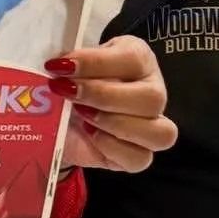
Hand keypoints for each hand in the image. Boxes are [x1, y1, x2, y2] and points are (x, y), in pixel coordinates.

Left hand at [45, 37, 177, 173]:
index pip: (133, 59)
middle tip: (69, 91)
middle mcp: (153, 90)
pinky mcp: (139, 156)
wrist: (58, 115)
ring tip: (80, 113)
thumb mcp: (69, 64)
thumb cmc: (70, 81)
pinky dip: (111, 147)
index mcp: (138, 59)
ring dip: (113, 123)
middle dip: (103, 96)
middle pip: (153, 99)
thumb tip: (60, 65)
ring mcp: (152, 126)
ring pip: (159, 133)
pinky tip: (88, 133)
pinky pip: (139, 158)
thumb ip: (69, 61)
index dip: (96, 63)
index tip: (62, 66)